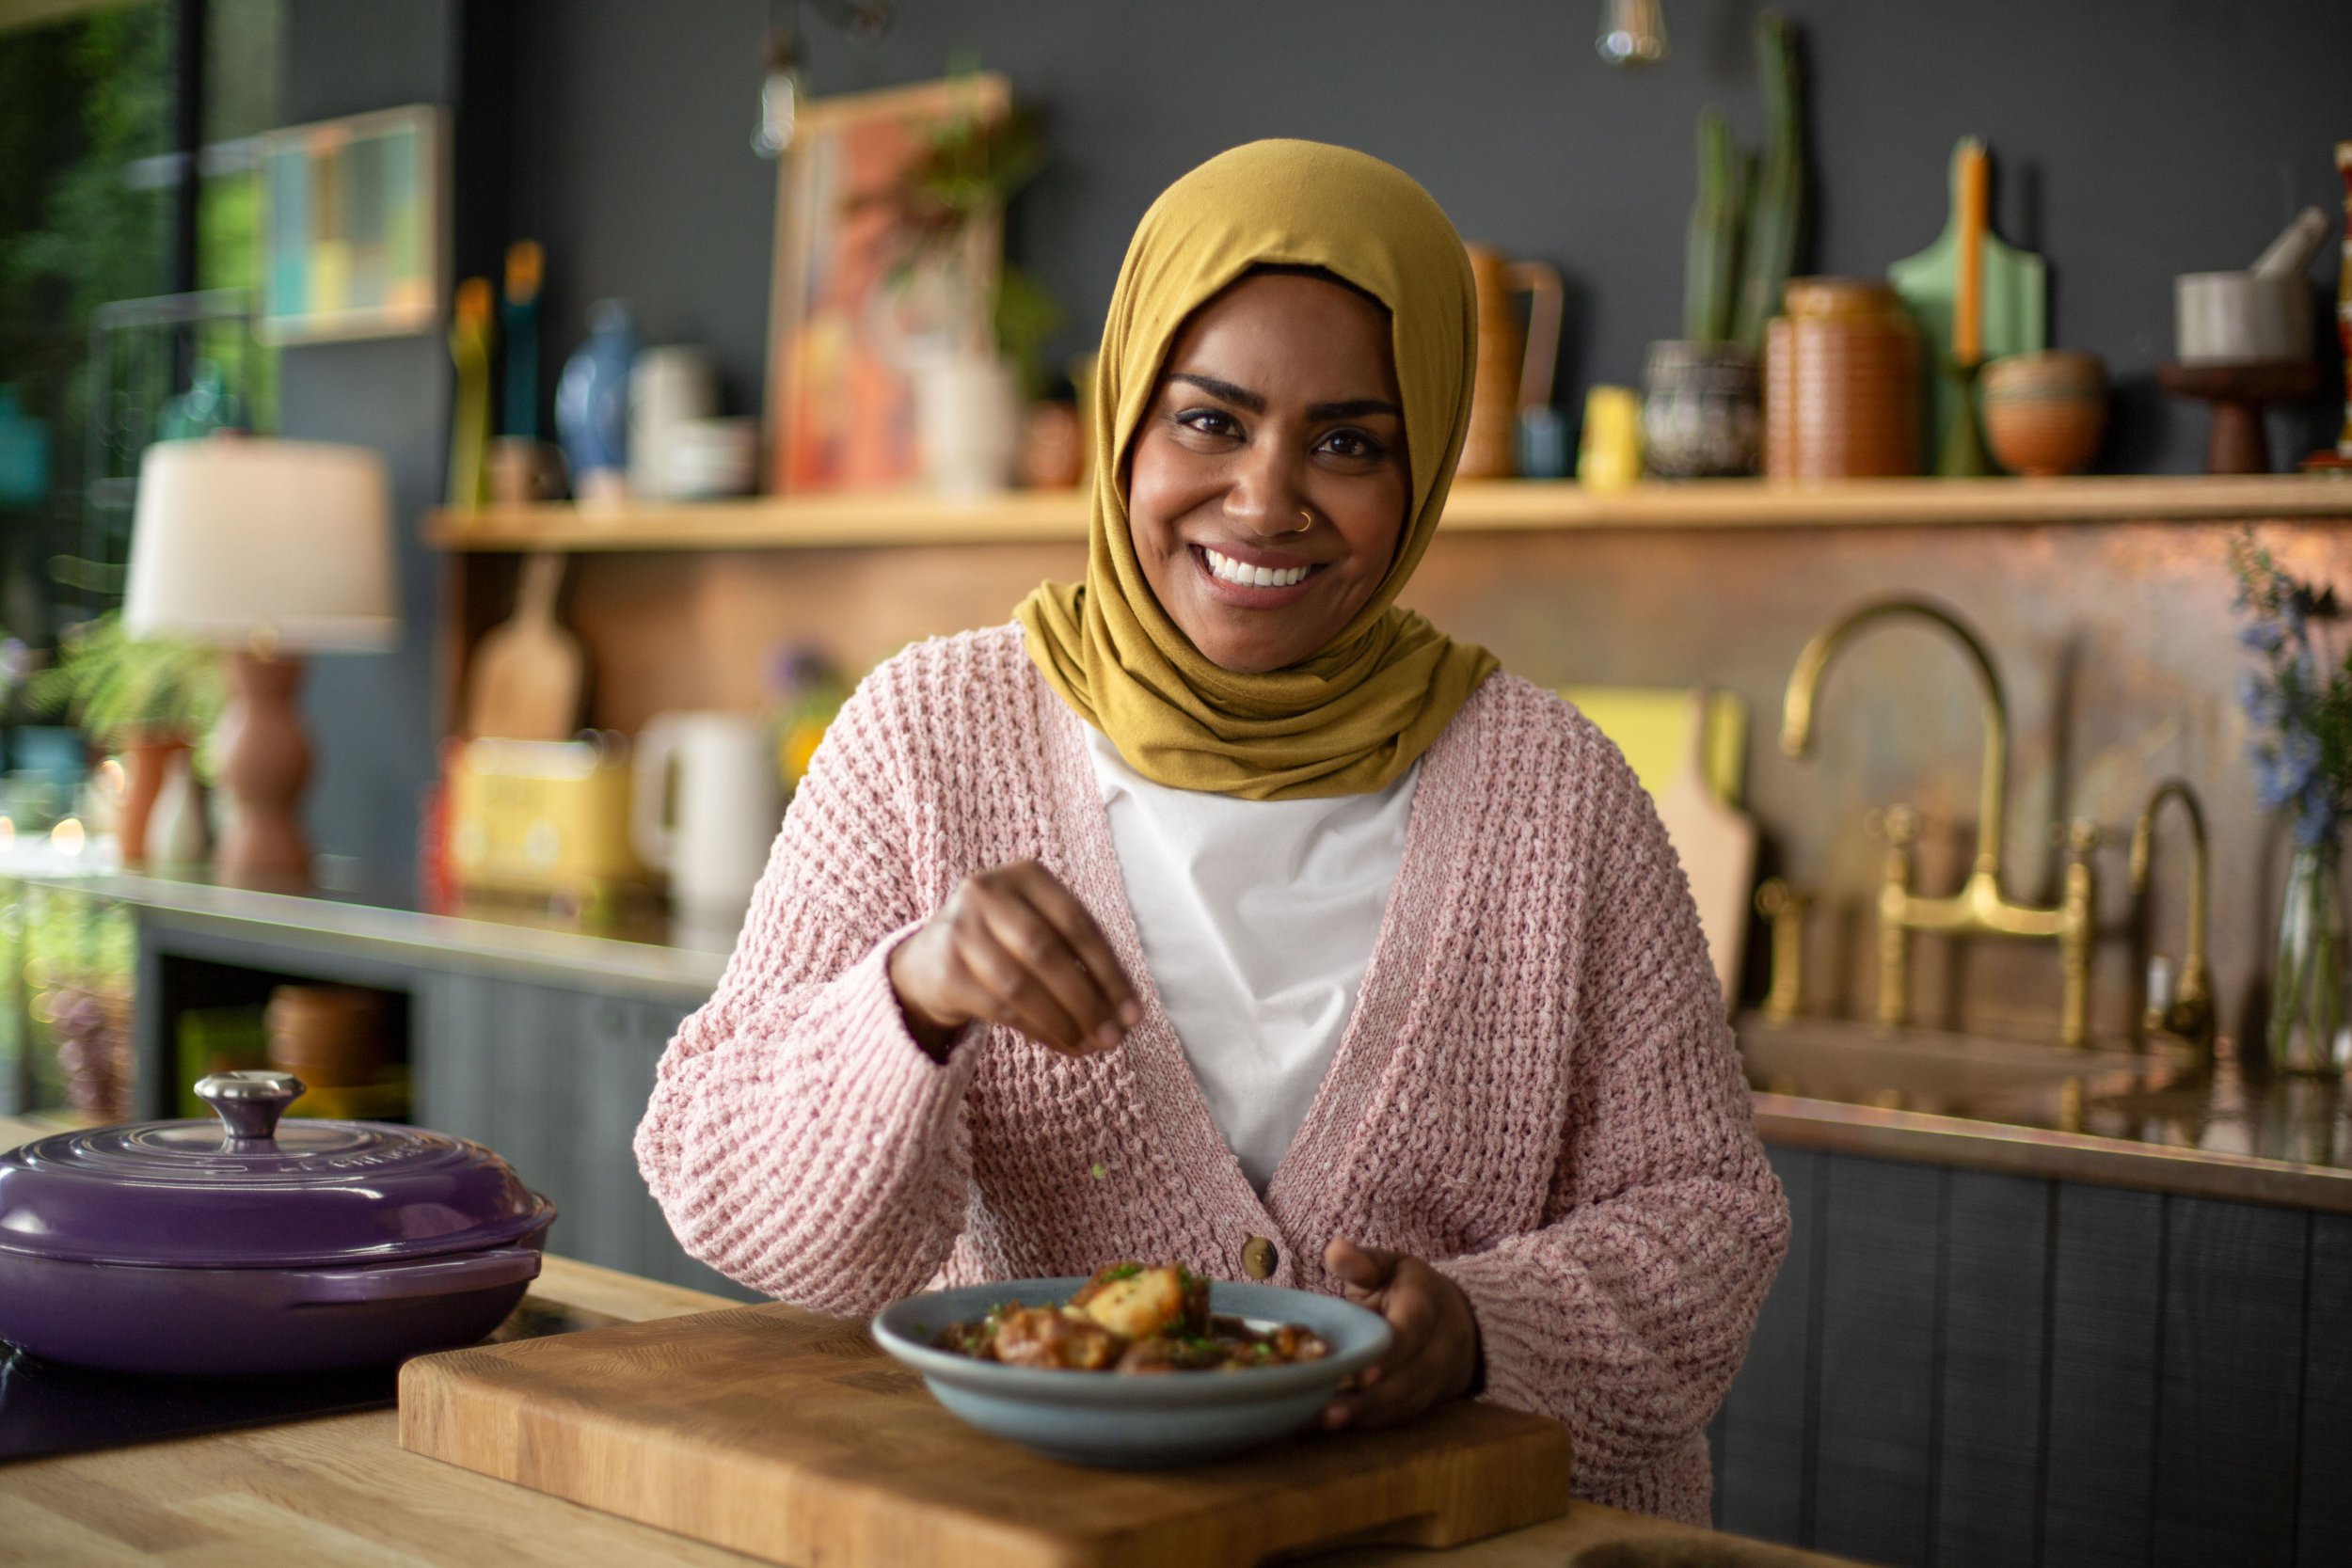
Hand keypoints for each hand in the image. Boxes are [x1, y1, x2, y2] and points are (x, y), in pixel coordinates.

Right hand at [888, 859, 1140, 1060]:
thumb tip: (1126, 1012)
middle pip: (1046, 952)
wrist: (932, 959)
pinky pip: (1001, 1008)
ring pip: (1021, 985)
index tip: (1133, 1012)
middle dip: (1087, 1000)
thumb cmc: (1008, 943)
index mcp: (1026, 875)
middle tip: (1114, 1037)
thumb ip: (1081, 958)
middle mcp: (987, 892)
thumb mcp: (1042, 928)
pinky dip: (1039, 1030)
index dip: (1109, 971)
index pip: (1077, 923)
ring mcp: (960, 930)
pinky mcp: (945, 970)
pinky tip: (1064, 1045)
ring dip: (1064, 1022)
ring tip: (1092, 1046)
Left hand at [1320, 1238, 1480, 1430]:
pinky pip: (1402, 1416)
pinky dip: (1369, 1423)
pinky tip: (1332, 1426)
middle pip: (1410, 1378)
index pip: (1412, 1332)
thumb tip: (1335, 1249)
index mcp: (1427, 1304)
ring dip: (1366, 1416)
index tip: (1360, 1374)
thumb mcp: (1389, 1265)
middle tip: (1327, 1410)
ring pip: (1406, 1403)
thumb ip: (1362, 1262)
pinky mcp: (1429, 1400)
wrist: (1458, 1316)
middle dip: (1370, 1398)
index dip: (1388, 1356)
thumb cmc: (1408, 1287)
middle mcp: (1441, 1344)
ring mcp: (1439, 1377)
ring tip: (1321, 1421)